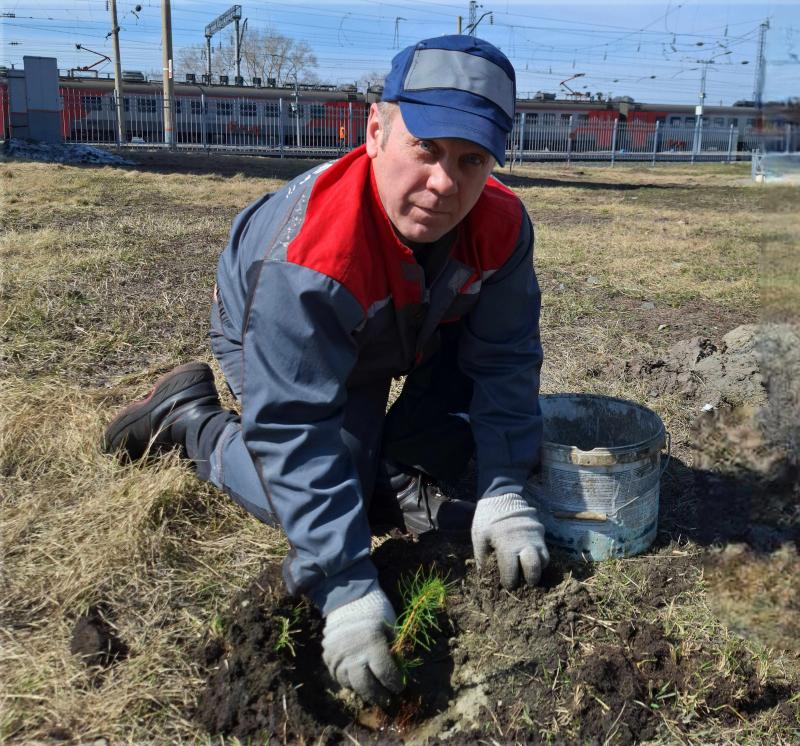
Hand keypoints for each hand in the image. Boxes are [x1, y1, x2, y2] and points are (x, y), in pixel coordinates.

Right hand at [321, 588, 403, 704]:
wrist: (349, 598)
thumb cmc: (376, 610)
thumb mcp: (391, 626)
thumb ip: (395, 649)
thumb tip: (400, 670)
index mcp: (372, 643)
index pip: (385, 674)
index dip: (394, 684)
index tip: (399, 688)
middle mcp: (353, 653)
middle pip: (366, 685)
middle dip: (378, 696)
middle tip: (386, 699)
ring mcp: (338, 655)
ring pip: (350, 683)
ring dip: (362, 689)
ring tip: (371, 691)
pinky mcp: (328, 655)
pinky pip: (337, 676)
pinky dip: (347, 681)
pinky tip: (356, 679)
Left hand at [471, 493, 548, 587]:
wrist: (501, 497)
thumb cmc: (487, 518)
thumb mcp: (479, 537)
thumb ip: (483, 557)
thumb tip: (485, 576)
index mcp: (506, 545)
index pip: (511, 571)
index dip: (510, 581)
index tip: (508, 585)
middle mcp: (524, 542)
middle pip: (534, 567)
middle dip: (531, 579)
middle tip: (526, 582)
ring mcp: (535, 535)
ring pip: (544, 559)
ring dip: (538, 568)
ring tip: (530, 571)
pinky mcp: (540, 530)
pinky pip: (545, 549)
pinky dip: (541, 557)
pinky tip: (532, 559)